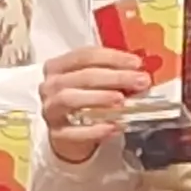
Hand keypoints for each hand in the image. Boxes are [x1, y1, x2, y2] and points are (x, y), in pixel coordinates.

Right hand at [39, 47, 148, 161]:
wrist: (70, 131)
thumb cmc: (85, 99)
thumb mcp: (96, 82)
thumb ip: (114, 75)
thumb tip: (140, 75)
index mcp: (58, 66)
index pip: (85, 55)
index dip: (113, 58)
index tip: (136, 63)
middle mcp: (50, 85)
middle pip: (82, 76)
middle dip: (115, 77)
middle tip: (140, 81)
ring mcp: (50, 110)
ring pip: (70, 99)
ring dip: (99, 98)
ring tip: (123, 100)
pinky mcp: (56, 134)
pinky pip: (73, 132)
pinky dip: (95, 130)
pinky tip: (114, 126)